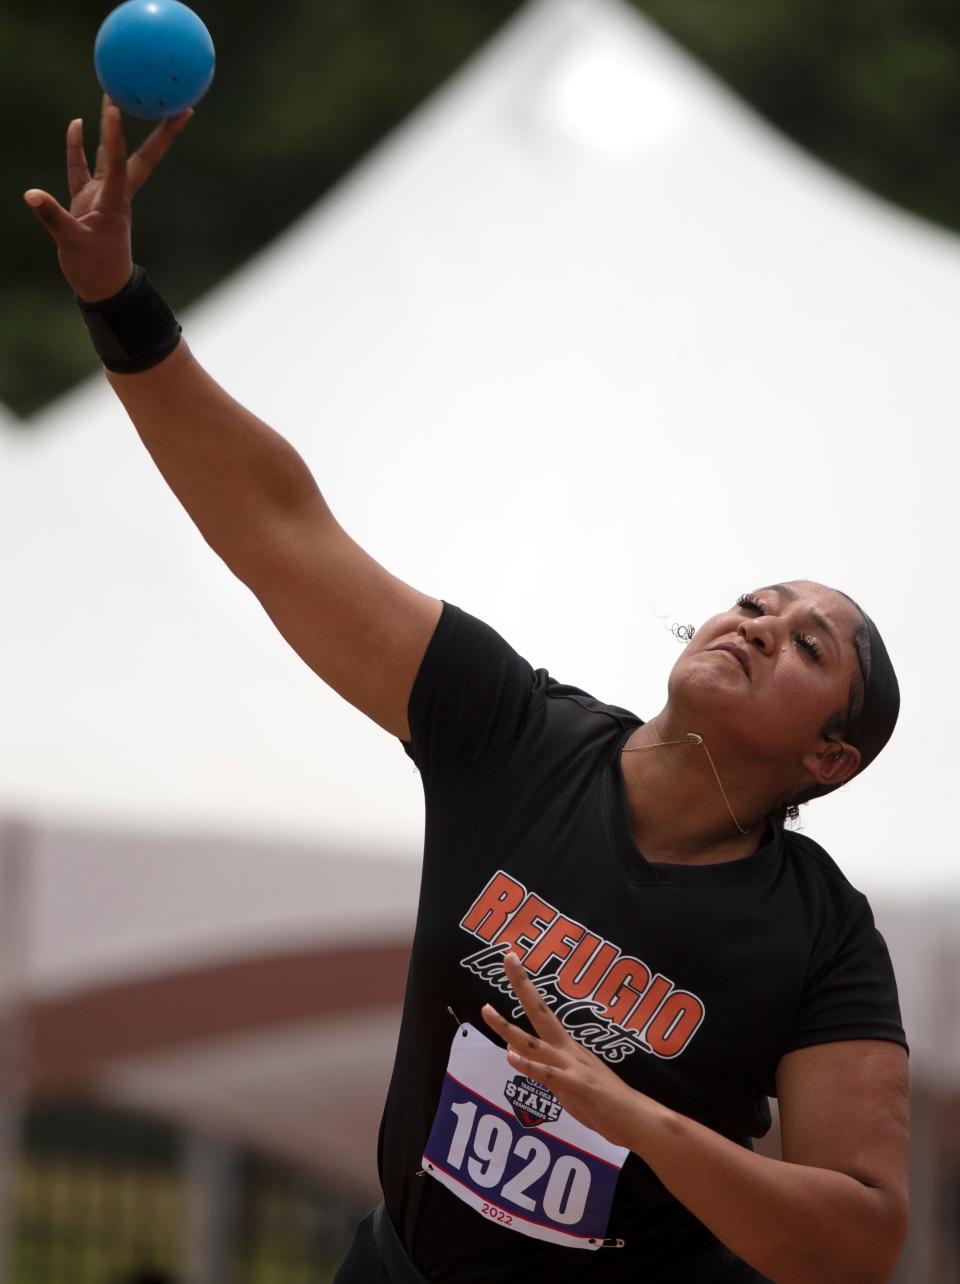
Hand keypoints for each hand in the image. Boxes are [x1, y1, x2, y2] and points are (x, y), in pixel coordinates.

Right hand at [23, 94, 192, 302]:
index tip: (119, 107)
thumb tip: (31, 195)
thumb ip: (53, 217)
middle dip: (155, 128)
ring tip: (113, 96)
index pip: (117, 161)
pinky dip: (78, 146)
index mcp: (114, 202)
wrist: (103, 287)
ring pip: (109, 154)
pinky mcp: (87, 200)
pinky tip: (77, 123)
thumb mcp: (72, 244)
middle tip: (170, 100)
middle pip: (138, 154)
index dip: (116, 135)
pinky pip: (82, 168)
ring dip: (112, 127)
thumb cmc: (95, 269)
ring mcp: (102, 194)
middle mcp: (114, 193)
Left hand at [481, 951, 656, 1150]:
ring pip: (536, 1044)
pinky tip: (511, 1057)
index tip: (512, 960)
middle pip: (541, 1012)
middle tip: (508, 956)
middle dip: (523, 985)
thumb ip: (547, 1070)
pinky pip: (550, 1075)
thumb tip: (517, 1055)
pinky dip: (530, 1066)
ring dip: (510, 1029)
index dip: (527, 988)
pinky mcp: (580, 1087)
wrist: (640, 1121)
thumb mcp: (571, 1084)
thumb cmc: (607, 1105)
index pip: (542, 1012)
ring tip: (487, 1011)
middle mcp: (569, 1051)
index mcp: (568, 1048)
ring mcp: (574, 1067)